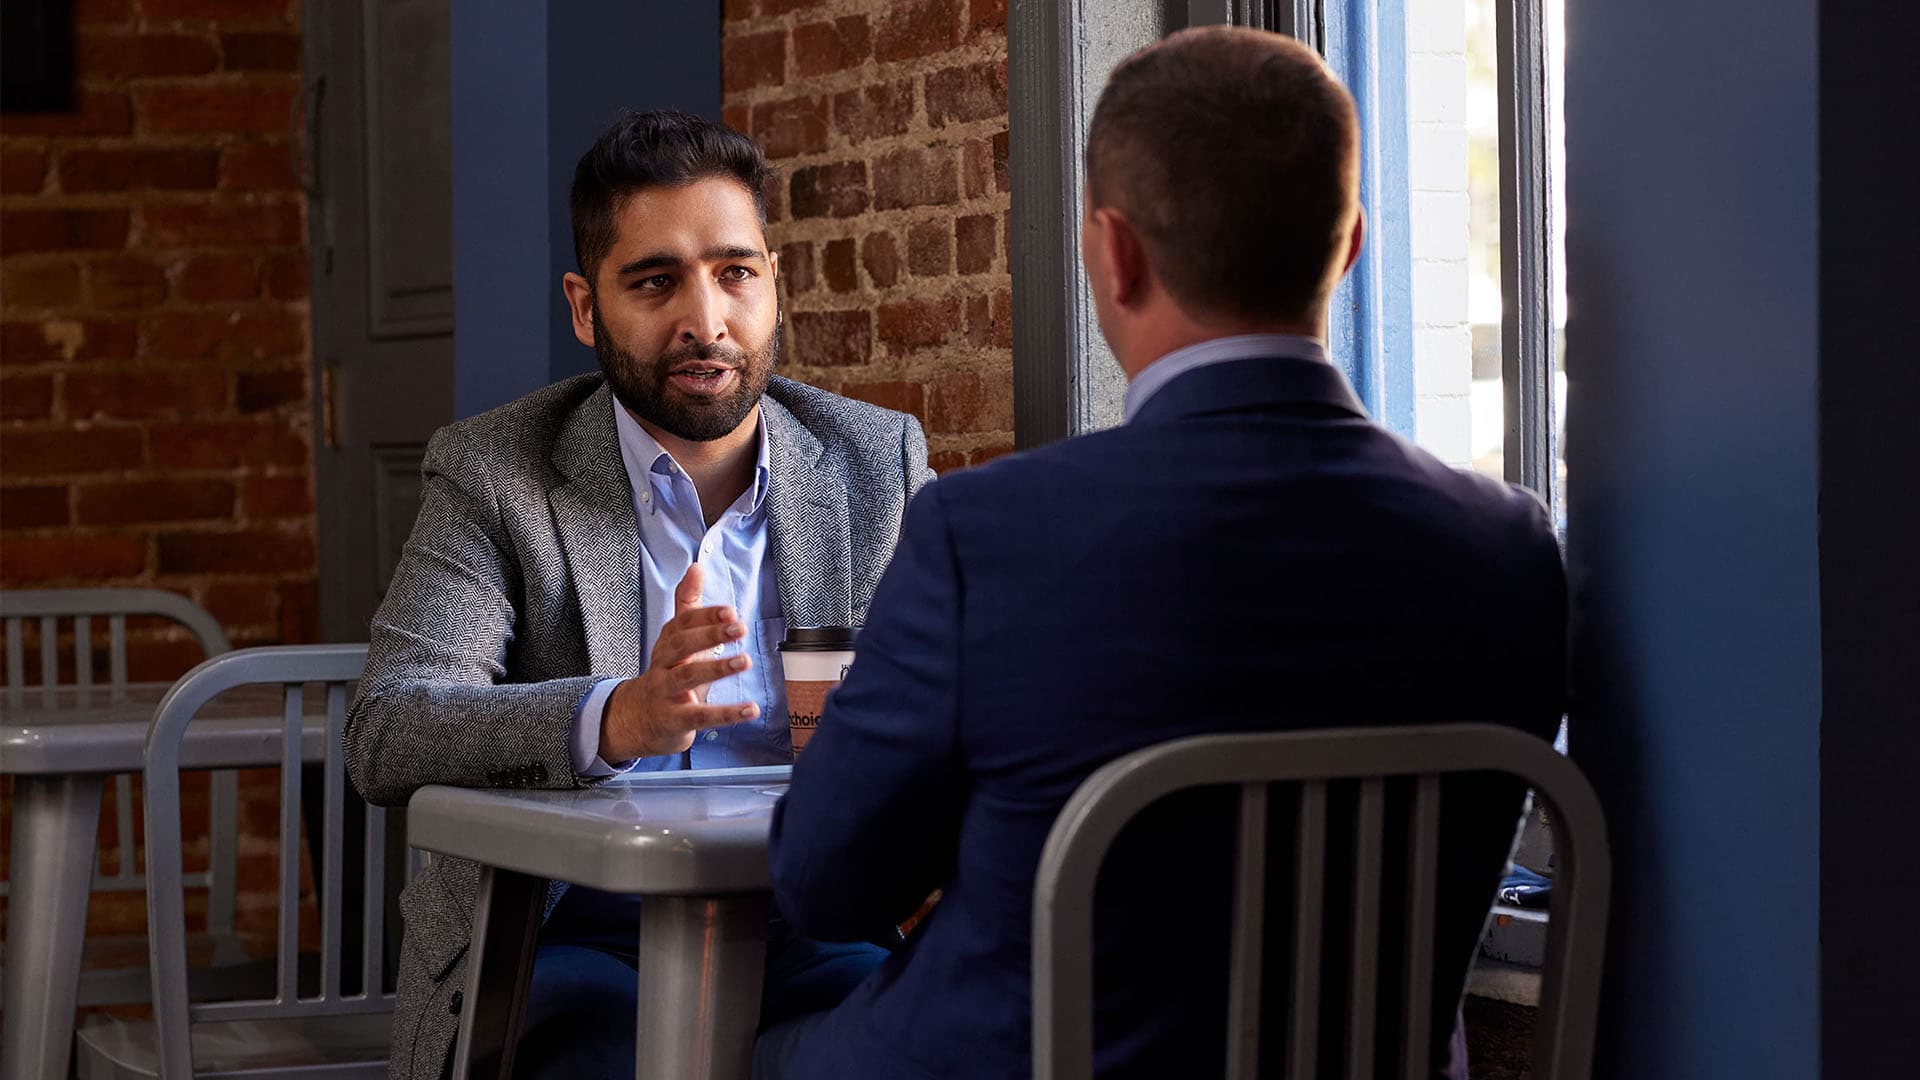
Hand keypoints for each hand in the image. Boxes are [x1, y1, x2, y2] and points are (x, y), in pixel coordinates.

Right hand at [600, 563, 760, 760]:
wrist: (637, 719)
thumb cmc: (667, 674)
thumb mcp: (676, 640)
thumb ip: (687, 606)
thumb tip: (696, 566)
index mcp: (667, 644)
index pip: (682, 624)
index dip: (705, 616)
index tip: (730, 611)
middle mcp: (663, 665)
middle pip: (682, 646)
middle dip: (710, 635)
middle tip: (740, 628)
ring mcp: (666, 693)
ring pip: (688, 677)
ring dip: (717, 668)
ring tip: (745, 661)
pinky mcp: (675, 720)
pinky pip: (700, 716)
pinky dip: (726, 713)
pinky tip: (751, 709)